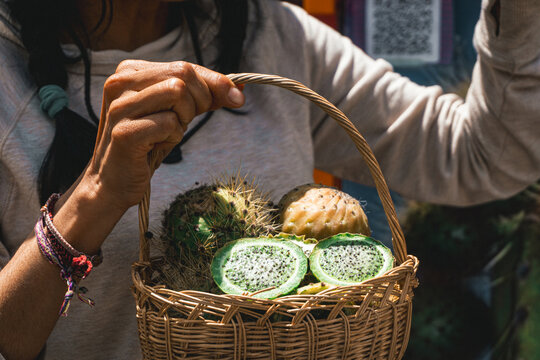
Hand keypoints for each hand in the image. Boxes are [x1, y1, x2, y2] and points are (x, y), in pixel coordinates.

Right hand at [84, 60, 244, 211]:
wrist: (113, 182)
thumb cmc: (147, 145)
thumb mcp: (176, 113)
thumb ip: (202, 96)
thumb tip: (238, 90)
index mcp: (131, 71)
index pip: (185, 65)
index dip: (214, 82)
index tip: (236, 96)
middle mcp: (120, 82)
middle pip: (184, 74)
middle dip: (199, 100)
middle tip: (184, 122)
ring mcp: (120, 106)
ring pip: (177, 92)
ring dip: (183, 118)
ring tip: (166, 133)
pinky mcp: (125, 132)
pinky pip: (170, 123)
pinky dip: (172, 137)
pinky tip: (155, 146)